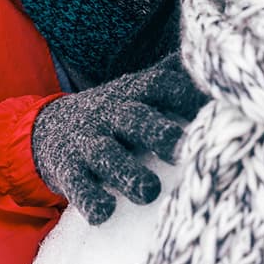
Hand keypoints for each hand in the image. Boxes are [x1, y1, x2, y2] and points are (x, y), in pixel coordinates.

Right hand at [31, 51, 206, 224]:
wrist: (48, 130)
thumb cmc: (110, 115)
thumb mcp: (133, 91)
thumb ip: (168, 75)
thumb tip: (208, 52)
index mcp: (130, 95)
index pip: (159, 85)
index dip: (186, 95)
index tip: (216, 109)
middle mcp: (109, 115)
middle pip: (133, 118)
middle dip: (157, 133)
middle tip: (184, 151)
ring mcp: (86, 142)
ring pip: (106, 155)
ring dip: (127, 172)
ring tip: (148, 190)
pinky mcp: (69, 171)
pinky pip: (78, 185)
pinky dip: (91, 199)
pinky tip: (104, 211)